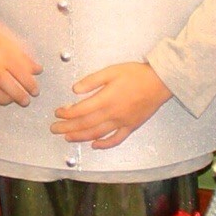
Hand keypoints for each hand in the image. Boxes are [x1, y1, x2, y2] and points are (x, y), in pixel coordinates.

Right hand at [0, 18, 40, 106]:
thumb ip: (24, 56)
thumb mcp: (9, 40)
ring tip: (11, 100)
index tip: (35, 91)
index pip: (18, 71)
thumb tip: (38, 70)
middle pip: (4, 84)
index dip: (29, 84)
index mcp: (2, 51)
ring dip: (4, 99)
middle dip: (18, 95)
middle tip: (26, 101)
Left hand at [51, 61, 171, 147]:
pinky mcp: (131, 127)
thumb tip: (75, 89)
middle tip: (55, 129)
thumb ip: (92, 80)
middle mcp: (112, 114)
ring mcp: (122, 122)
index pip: (80, 110)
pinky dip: (104, 144)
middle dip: (67, 128)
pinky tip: (94, 145)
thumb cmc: (136, 74)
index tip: (58, 112)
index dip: (66, 113)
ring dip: (80, 137)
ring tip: (68, 137)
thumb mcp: (111, 70)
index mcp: (105, 99)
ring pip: (97, 134)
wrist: (160, 82)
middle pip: (85, 124)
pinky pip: (115, 140)